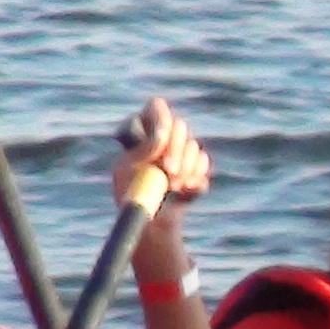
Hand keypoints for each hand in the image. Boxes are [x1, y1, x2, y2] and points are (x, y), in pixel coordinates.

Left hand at [114, 97, 209, 230]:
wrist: (152, 220)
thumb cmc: (131, 193)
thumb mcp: (126, 170)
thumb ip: (141, 150)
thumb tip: (160, 138)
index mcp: (142, 130)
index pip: (156, 108)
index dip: (161, 119)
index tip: (161, 139)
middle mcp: (164, 136)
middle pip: (178, 125)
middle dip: (175, 149)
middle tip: (168, 171)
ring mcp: (182, 150)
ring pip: (192, 145)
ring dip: (185, 166)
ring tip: (173, 186)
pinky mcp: (196, 166)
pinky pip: (203, 161)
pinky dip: (196, 175)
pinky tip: (185, 188)